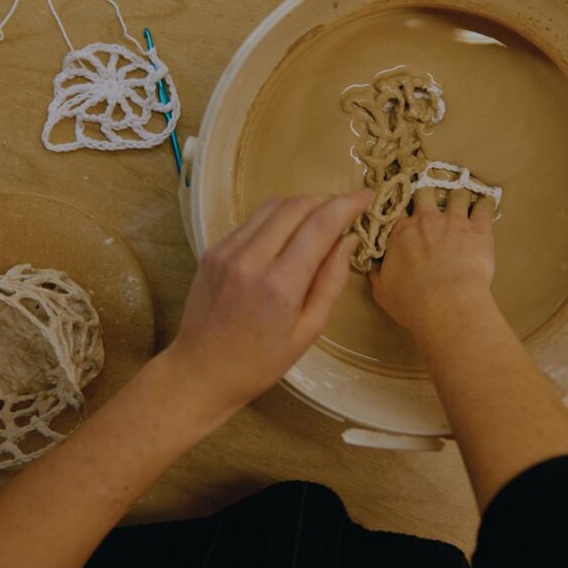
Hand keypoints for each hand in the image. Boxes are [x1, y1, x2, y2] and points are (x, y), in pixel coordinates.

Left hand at [169, 190, 369, 412]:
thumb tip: (348, 240)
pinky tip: (290, 231)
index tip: (367, 196)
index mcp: (280, 284)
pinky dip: (277, 217)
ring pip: (272, 206)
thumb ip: (331, 281)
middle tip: (348, 207)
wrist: (200, 371)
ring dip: (302, 203)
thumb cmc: (259, 362)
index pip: (320, 225)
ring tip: (322, 216)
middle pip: (296, 206)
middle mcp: (251, 259)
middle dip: (327, 199)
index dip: (347, 204)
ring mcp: (227, 251)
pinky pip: (252, 220)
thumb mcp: (308, 331)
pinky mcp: (214, 250)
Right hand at [371, 188, 496, 333]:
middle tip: (432, 202)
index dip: (406, 218)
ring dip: (459, 198)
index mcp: (402, 232)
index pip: (401, 214)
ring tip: (462, 202)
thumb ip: (378, 274)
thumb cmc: (412, 301)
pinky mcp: (479, 230)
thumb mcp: (383, 291)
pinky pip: (485, 208)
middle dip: (429, 196)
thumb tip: (374, 267)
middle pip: (426, 194)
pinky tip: (486, 205)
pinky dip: (485, 205)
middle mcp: (427, 220)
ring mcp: (455, 221)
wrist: (447, 304)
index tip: (409, 222)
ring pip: (457, 196)